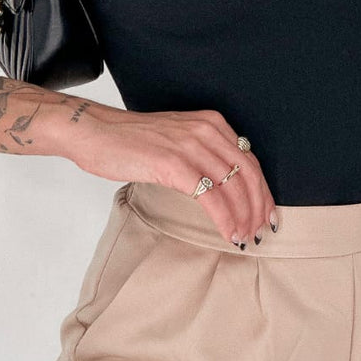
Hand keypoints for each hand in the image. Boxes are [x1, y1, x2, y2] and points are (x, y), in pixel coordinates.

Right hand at [67, 103, 276, 247]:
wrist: (94, 132)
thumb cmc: (129, 141)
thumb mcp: (176, 139)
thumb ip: (201, 154)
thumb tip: (221, 186)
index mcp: (211, 124)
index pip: (249, 160)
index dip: (262, 191)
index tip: (266, 214)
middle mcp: (206, 131)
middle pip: (248, 174)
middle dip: (259, 207)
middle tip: (260, 231)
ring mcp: (190, 146)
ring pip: (234, 187)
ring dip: (244, 217)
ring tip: (244, 237)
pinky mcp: (174, 164)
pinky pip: (211, 198)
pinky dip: (224, 219)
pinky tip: (228, 234)